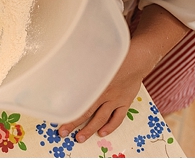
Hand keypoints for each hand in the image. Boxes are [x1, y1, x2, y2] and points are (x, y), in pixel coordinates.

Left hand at [58, 4, 188, 141]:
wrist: (138, 58)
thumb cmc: (114, 56)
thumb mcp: (93, 59)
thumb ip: (80, 66)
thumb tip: (62, 65)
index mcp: (95, 83)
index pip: (78, 101)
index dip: (67, 111)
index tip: (56, 118)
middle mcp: (104, 93)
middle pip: (86, 112)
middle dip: (74, 124)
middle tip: (63, 133)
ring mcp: (116, 99)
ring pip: (101, 118)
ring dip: (90, 129)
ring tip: (80, 138)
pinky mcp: (125, 102)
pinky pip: (118, 117)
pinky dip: (110, 126)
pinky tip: (102, 132)